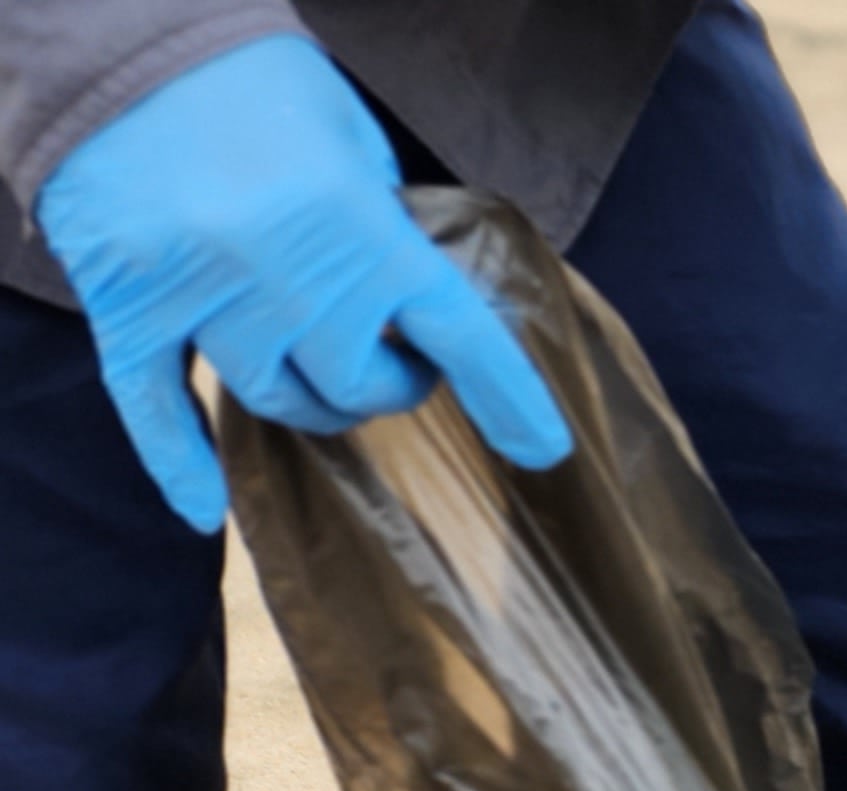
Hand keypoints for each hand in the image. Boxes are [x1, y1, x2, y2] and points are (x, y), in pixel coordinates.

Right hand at [37, 35, 572, 534]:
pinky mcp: (128, 305)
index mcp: (365, 233)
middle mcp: (291, 277)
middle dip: (384, 384)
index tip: (541, 450)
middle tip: (384, 361)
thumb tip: (407, 307)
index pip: (461, 339)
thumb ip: (385, 233)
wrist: (125, 46)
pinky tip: (201, 508)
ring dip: (304, 399)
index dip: (508, 401)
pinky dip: (179, 461)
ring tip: (313, 372)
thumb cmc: (257, 87)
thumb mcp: (357, 149)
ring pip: (273, 398)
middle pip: (359, 387)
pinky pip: (156, 408)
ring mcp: (205, 296)